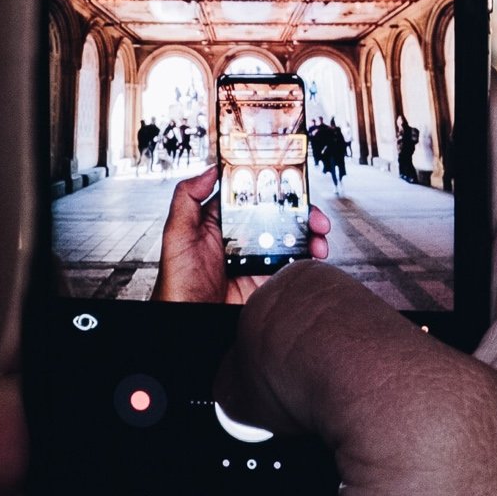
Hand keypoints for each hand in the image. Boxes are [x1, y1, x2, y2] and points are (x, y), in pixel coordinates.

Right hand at [0, 85, 496, 495]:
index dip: (383, 89)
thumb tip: (251, 311)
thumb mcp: (437, 429)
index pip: (479, 137)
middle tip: (99, 237)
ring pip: (260, 399)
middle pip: (338, 268)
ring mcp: (417, 474)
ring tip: (19, 400)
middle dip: (211, 263)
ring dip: (141, 407)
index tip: (271, 59)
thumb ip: (323, 332)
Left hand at [150, 164, 328, 304]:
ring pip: (291, 238)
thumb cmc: (178, 284)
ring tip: (320, 236)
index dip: (272, 187)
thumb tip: (211, 170)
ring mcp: (257, 259)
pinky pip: (293, 265)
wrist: (193, 325)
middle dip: (301, 210)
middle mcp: (242, 239)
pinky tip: (314, 255)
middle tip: (314, 215)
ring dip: (310, 233)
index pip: (251, 197)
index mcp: (222, 223)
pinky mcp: (268, 280)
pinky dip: (310, 258)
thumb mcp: (176, 235)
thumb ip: (188, 199)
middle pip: (278, 215)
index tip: (290, 180)